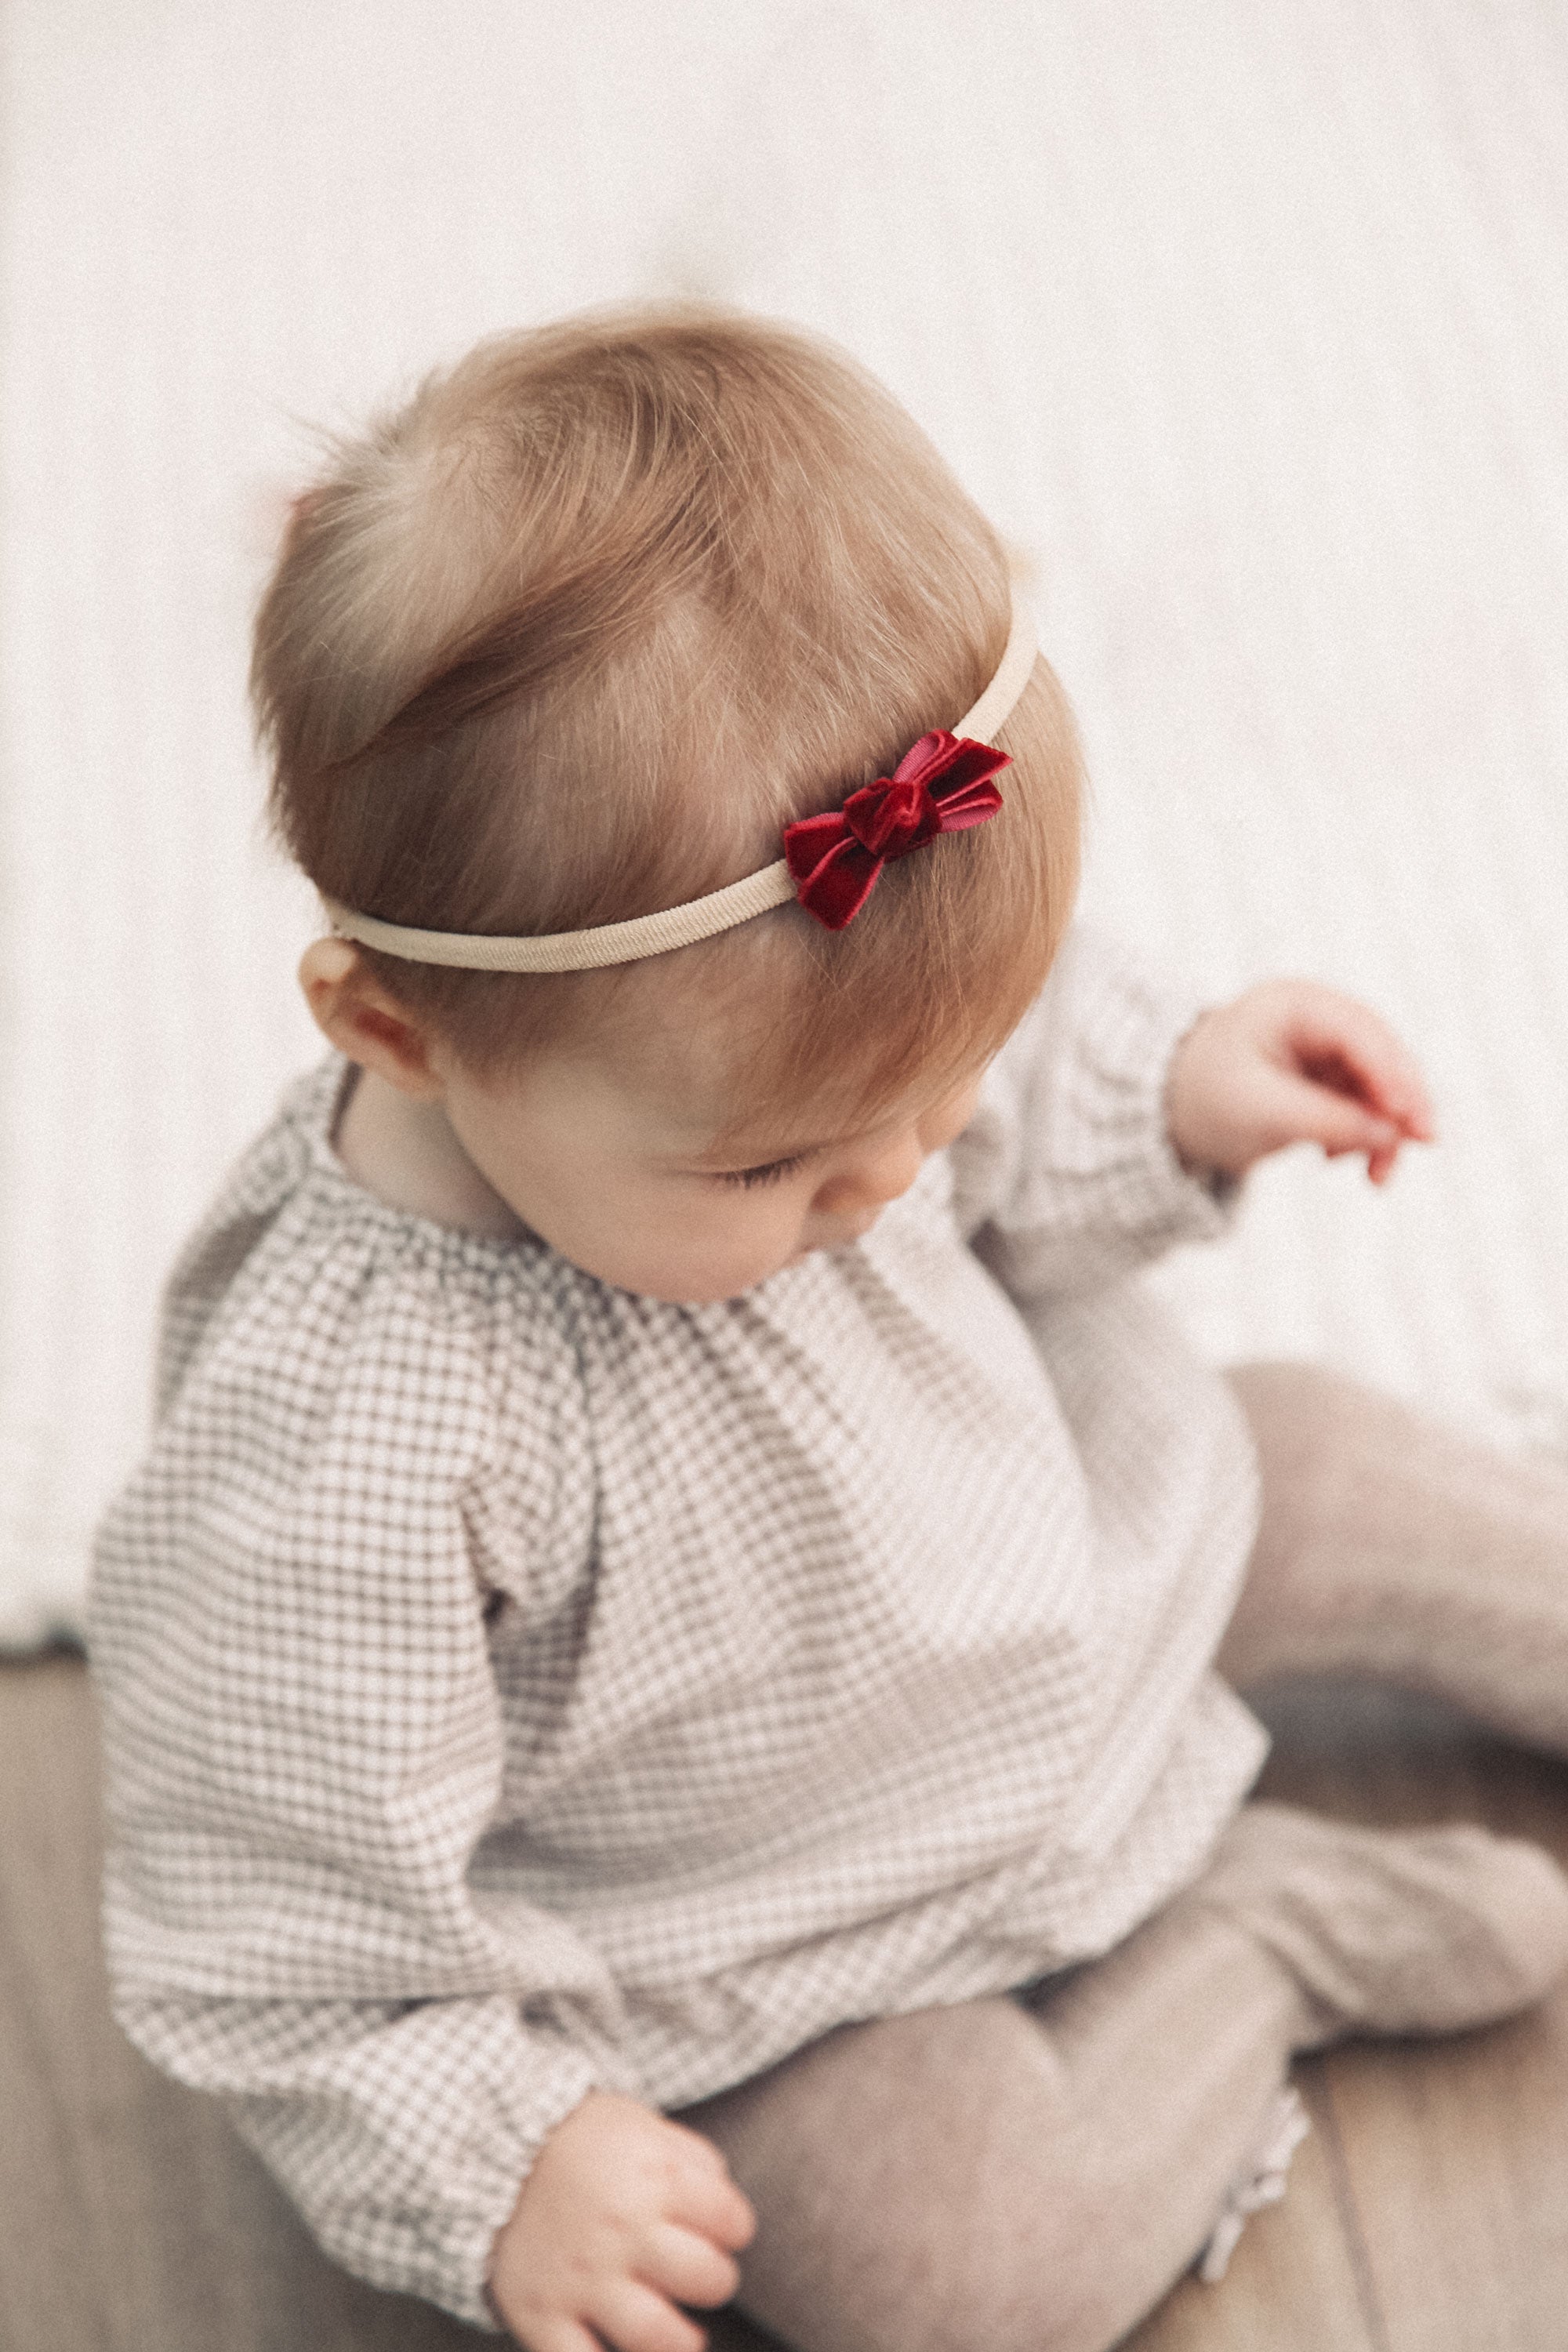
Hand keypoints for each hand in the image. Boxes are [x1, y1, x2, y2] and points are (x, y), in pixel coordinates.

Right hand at [488, 2089, 755, 2351]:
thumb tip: (726, 2213)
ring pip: (657, 2336)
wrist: (486, 2149)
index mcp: (655, 2177)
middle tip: (697, 2275)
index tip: (718, 2228)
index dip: (733, 2227)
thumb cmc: (579, 2140)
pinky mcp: (543, 2316)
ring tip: (677, 2332)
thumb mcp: (642, 2126)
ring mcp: (583, 2279)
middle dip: (714, 2281)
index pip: (733, 2221)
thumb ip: (692, 2161)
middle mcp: (624, 2231)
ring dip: (681, 2341)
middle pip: (707, 2279)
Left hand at [1164, 979, 1435, 1184]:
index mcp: (1294, 1004)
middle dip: (1401, 1104)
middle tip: (1422, 1146)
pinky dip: (1362, 1134)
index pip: (1361, 1034)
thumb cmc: (1202, 1100)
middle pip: (1380, 1056)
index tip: (1413, 1123)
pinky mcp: (1323, 1077)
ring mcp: (1322, 1046)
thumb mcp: (1262, 1114)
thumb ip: (1328, 1121)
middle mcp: (1315, 1016)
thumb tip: (1393, 1136)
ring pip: (1377, 1084)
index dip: (1394, 1077)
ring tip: (1376, 1178)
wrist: (1163, 1114)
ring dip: (1384, 1129)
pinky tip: (1341, 1161)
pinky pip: (1361, 1103)